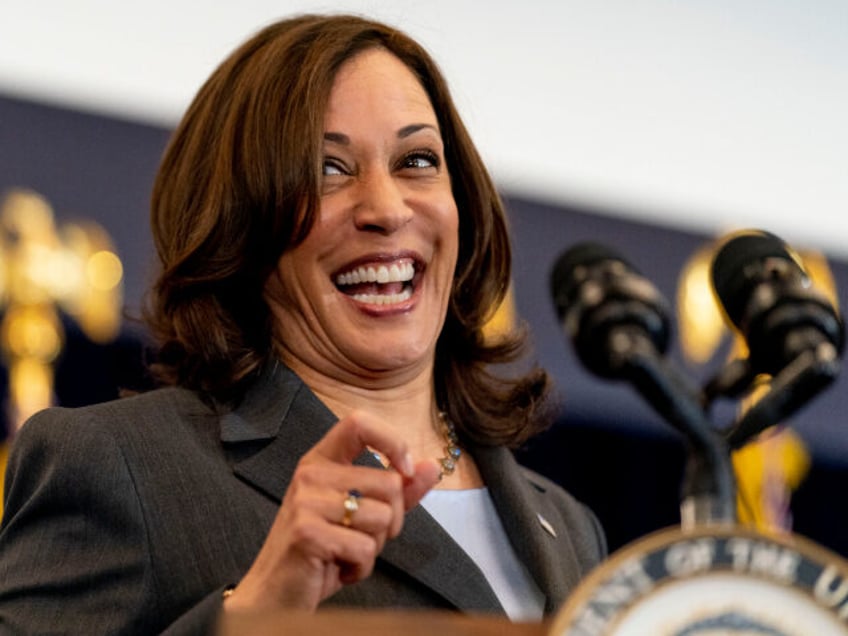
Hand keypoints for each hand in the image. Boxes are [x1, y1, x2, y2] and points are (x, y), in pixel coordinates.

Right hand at [223, 410, 441, 610]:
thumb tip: (431, 466)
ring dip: (374, 547)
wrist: (276, 593)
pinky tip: (339, 568)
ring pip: (382, 517)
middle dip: (391, 521)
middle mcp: (311, 474)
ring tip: (346, 552)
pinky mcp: (307, 533)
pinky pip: (365, 548)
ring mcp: (306, 502)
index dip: (392, 442)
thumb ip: (398, 490)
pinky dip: (361, 567)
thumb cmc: (323, 550)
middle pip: (389, 483)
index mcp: (323, 460)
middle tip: (362, 538)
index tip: (405, 472)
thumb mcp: (362, 515)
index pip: (359, 423)